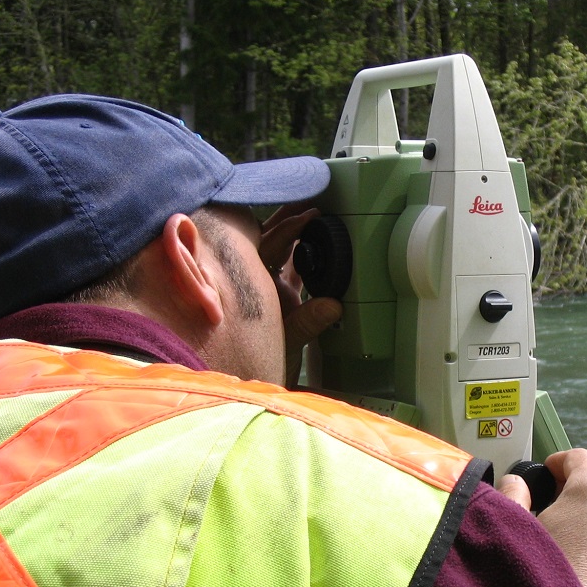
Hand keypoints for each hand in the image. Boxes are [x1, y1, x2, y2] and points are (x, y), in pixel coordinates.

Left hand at [261, 203, 342, 386]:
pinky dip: (300, 256)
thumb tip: (333, 305)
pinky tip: (312, 245)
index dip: (288, 228)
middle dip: (286, 220)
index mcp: (254, 284)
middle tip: (306, 202)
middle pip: (267, 241)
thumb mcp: (288, 342)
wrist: (256, 385)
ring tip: (307, 212)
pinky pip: (288, 270)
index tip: (309, 214)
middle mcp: (256, 282)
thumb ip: (308, 322)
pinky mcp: (279, 299)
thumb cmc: (261, 365)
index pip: (268, 245)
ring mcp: (266, 288)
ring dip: (290, 233)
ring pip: (275, 253)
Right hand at [499, 449, 586, 586]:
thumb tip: (516, 483)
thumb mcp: (519, 528)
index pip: (578, 456)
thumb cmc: (548, 577)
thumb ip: (513, 494)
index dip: (556, 463)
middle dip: (575, 489)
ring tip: (568, 535)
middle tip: (550, 508)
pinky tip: (585, 554)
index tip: (545, 475)